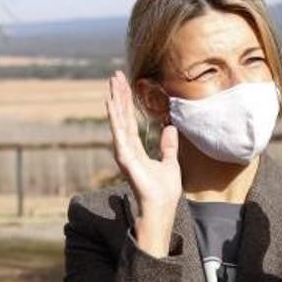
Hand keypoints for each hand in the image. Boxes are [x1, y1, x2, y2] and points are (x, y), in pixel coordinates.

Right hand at [105, 71, 179, 256]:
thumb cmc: (163, 191)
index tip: (124, 85)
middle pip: (121, 116)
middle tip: (115, 74)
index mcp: (136, 149)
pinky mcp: (124, 157)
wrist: (161, 207)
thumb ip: (168, 146)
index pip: (129, 121)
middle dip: (118, 95)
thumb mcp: (171, 162)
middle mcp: (126, 148)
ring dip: (114, 100)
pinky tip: (110, 103)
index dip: (126, 103)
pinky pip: (119, 133)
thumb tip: (170, 128)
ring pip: (118, 120)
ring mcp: (124, 152)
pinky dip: (114, 117)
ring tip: (112, 82)